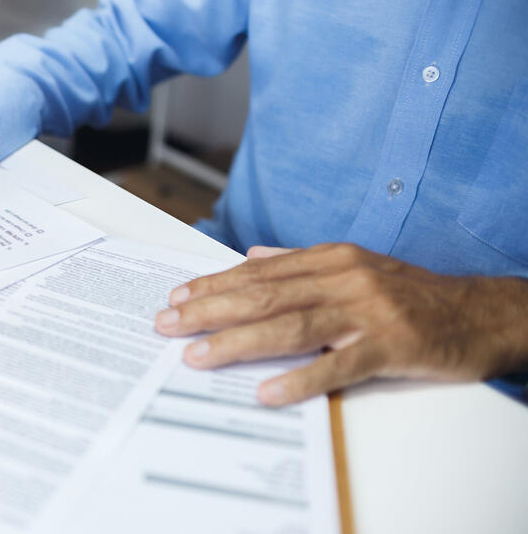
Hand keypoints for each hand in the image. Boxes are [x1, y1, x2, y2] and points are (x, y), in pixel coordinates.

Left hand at [154, 243, 527, 405]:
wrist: (483, 313)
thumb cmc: (413, 295)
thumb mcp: (356, 267)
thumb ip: (301, 263)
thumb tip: (252, 258)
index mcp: (332, 259)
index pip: (259, 273)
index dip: (214, 285)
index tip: (176, 297)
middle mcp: (345, 279)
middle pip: (265, 296)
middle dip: (210, 310)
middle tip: (167, 325)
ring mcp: (369, 312)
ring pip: (291, 326)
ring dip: (239, 342)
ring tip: (198, 355)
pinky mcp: (393, 345)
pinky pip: (339, 365)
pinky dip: (301, 379)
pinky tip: (267, 392)